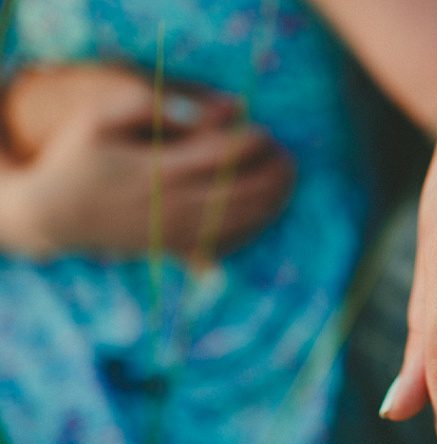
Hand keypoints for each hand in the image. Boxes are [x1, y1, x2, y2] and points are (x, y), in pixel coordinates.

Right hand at [0, 65, 293, 256]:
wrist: (55, 216)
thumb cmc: (81, 158)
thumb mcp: (103, 119)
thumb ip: (157, 107)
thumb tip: (216, 109)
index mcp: (159, 170)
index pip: (224, 155)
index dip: (254, 142)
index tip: (264, 130)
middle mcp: (174, 205)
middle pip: (244, 192)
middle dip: (275, 174)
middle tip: (289, 158)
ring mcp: (178, 233)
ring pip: (243, 221)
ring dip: (274, 202)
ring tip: (288, 181)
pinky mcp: (178, 250)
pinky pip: (227, 244)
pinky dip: (254, 229)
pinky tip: (268, 212)